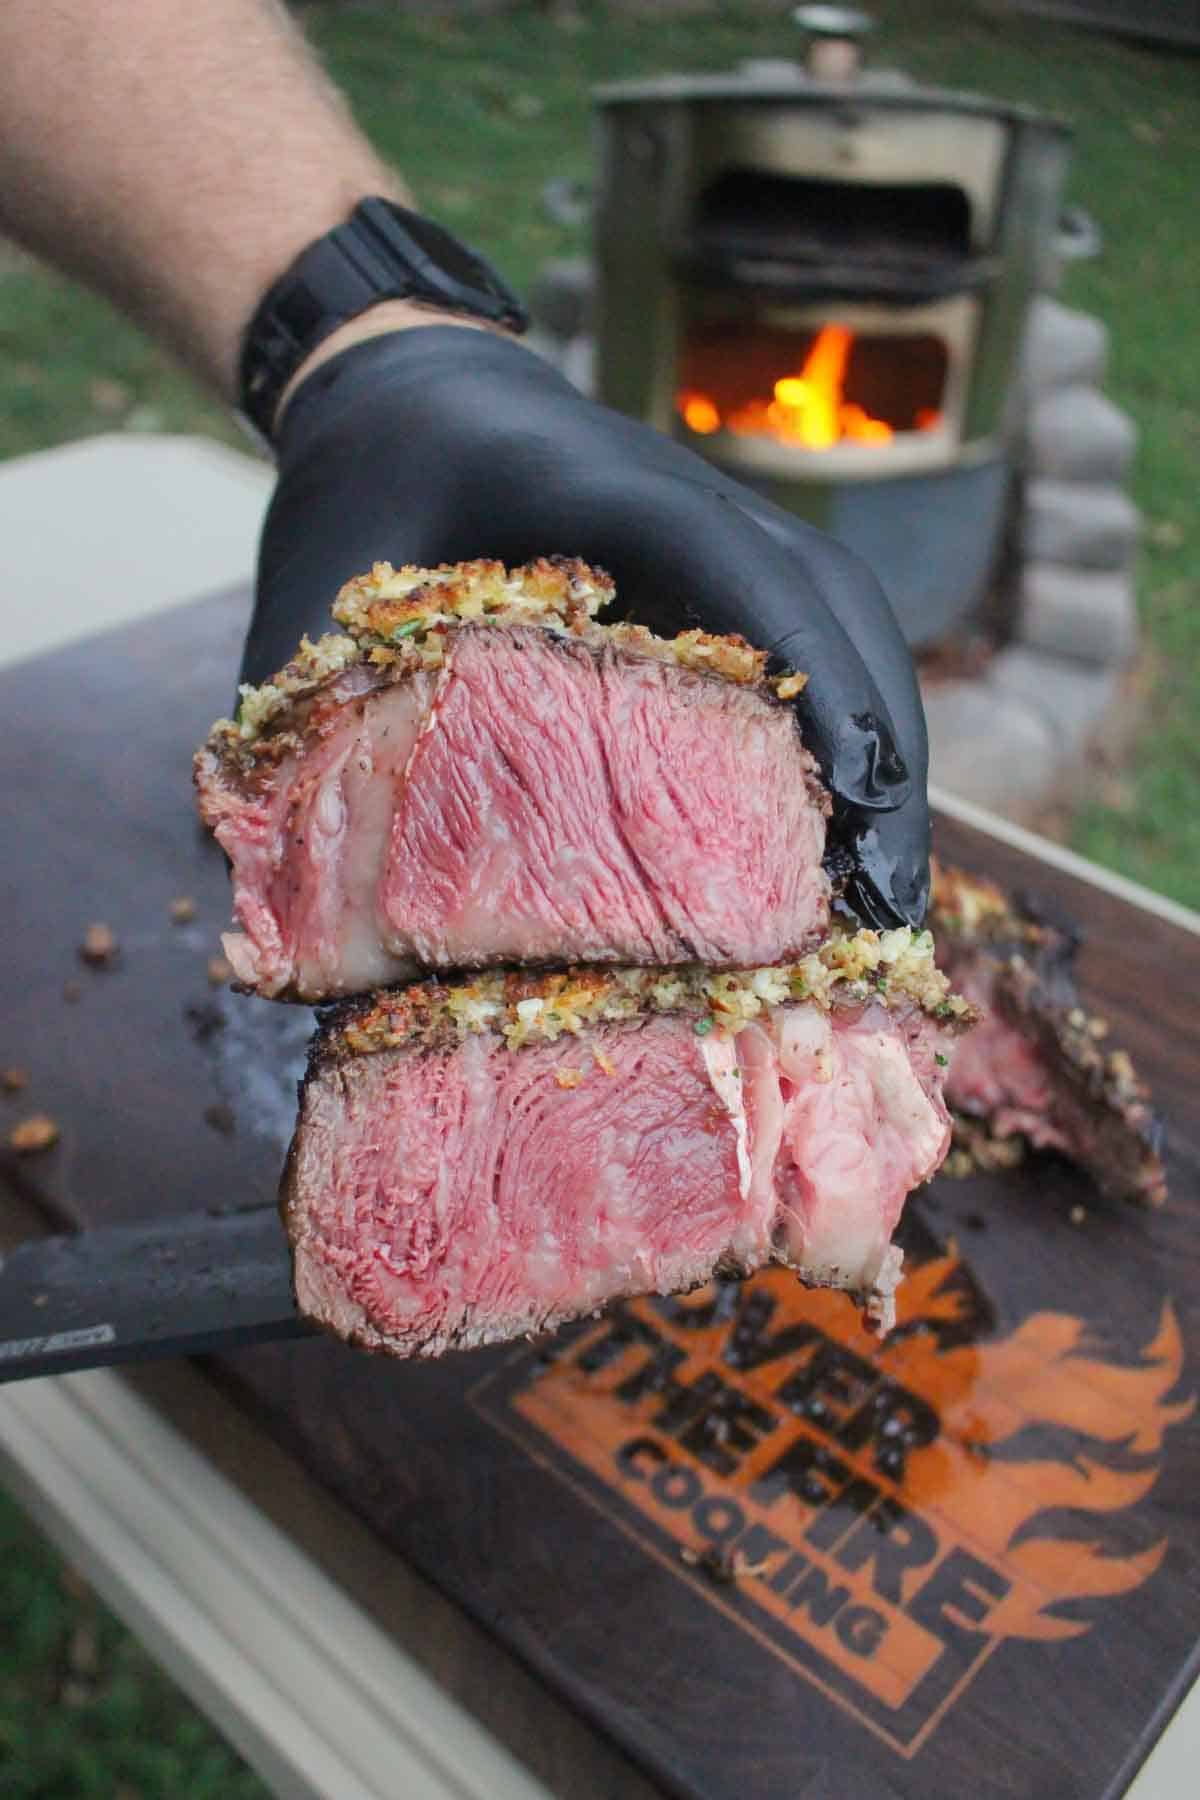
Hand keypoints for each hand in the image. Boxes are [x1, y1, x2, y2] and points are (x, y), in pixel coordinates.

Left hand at [249, 325, 929, 927]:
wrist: (398, 385)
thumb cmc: (359, 487)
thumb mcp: (306, 594)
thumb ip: (291, 722)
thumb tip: (268, 905)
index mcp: (590, 481)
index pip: (735, 563)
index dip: (810, 677)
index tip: (852, 800)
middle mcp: (685, 497)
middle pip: (834, 603)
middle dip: (884, 746)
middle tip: (888, 901)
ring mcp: (716, 526)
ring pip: (845, 618)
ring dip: (885, 740)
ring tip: (882, 886)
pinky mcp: (718, 564)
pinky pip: (815, 633)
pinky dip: (845, 722)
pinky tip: (835, 827)